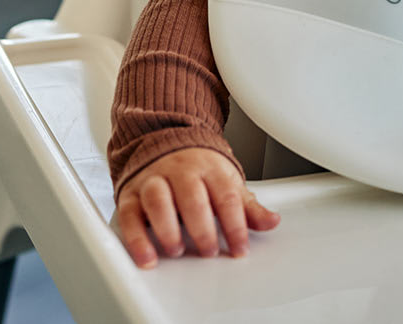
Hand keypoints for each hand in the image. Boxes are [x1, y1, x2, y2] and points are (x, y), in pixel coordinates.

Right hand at [116, 147, 279, 268]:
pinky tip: (147, 257)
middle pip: (192, 197)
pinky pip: (130, 214)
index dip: (235, 224)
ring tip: (178, 250)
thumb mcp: (228, 183)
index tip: (240, 248)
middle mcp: (181, 171)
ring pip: (159, 200)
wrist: (166, 144)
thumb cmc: (200, 170)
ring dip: (168, 229)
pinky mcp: (131, 194)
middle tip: (209, 250)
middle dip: (202, 227)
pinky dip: (137, 238)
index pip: (226, 196)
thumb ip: (248, 207)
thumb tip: (272, 222)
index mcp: (210, 168)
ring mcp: (154, 180)